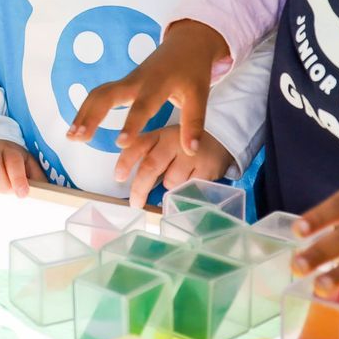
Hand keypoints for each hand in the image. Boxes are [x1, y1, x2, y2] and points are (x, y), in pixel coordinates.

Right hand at [67, 20, 228, 154]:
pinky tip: (78, 126)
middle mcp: (137, 81)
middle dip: (91, 115)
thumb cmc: (193, 70)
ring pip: (98, 94)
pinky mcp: (122, 83)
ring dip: (83, 113)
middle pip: (107, 95)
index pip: (143, 106)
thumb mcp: (200, 95)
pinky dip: (87, 108)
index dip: (132, 124)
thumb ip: (194, 123)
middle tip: (78, 137)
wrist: (187, 43)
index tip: (120, 144)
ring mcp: (126, 81)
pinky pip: (100, 94)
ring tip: (71, 136)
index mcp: (158, 84)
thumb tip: (190, 151)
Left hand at [119, 125, 233, 208]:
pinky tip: (192, 178)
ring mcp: (191, 154)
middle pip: (151, 166)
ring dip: (170, 186)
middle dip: (140, 188)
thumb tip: (132, 185)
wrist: (220, 136)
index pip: (138, 146)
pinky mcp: (207, 167)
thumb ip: (147, 156)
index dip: (126, 162)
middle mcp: (173, 141)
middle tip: (135, 203)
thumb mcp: (164, 142)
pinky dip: (186, 190)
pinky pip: (188, 188)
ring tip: (180, 175)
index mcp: (159, 134)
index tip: (118, 177)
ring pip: (170, 182)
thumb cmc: (184, 143)